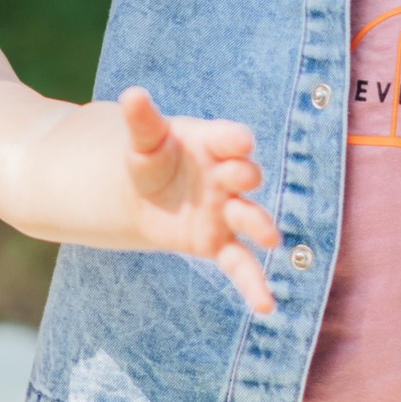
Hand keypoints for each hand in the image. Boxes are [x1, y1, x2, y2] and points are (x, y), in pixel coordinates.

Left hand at [114, 85, 278, 318]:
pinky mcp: (218, 243)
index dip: (234, 140)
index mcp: (213, 144)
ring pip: (250, 218)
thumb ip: (142, 121)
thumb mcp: (144, 140)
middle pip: (244, 175)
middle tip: (241, 178)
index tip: (238, 142)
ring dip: (261, 225)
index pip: (230, 138)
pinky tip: (266, 306)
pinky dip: (253, 285)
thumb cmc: (152, 158)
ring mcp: (226, 211)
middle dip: (244, 176)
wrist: (145, 194)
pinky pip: (240, 264)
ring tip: (269, 238)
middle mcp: (226, 177)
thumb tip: (131, 95)